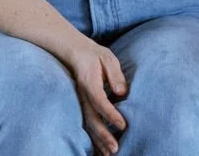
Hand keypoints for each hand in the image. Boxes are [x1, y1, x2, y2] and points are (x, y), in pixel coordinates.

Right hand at [60, 36, 127, 154]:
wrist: (75, 53)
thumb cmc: (95, 56)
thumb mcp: (108, 58)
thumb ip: (115, 75)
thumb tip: (121, 92)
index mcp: (89, 82)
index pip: (99, 101)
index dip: (110, 114)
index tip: (123, 125)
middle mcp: (82, 95)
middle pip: (91, 118)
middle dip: (103, 135)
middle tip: (115, 148)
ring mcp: (80, 102)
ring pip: (87, 125)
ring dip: (98, 141)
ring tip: (109, 153)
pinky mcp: (81, 105)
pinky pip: (86, 124)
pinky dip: (92, 138)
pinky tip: (100, 149)